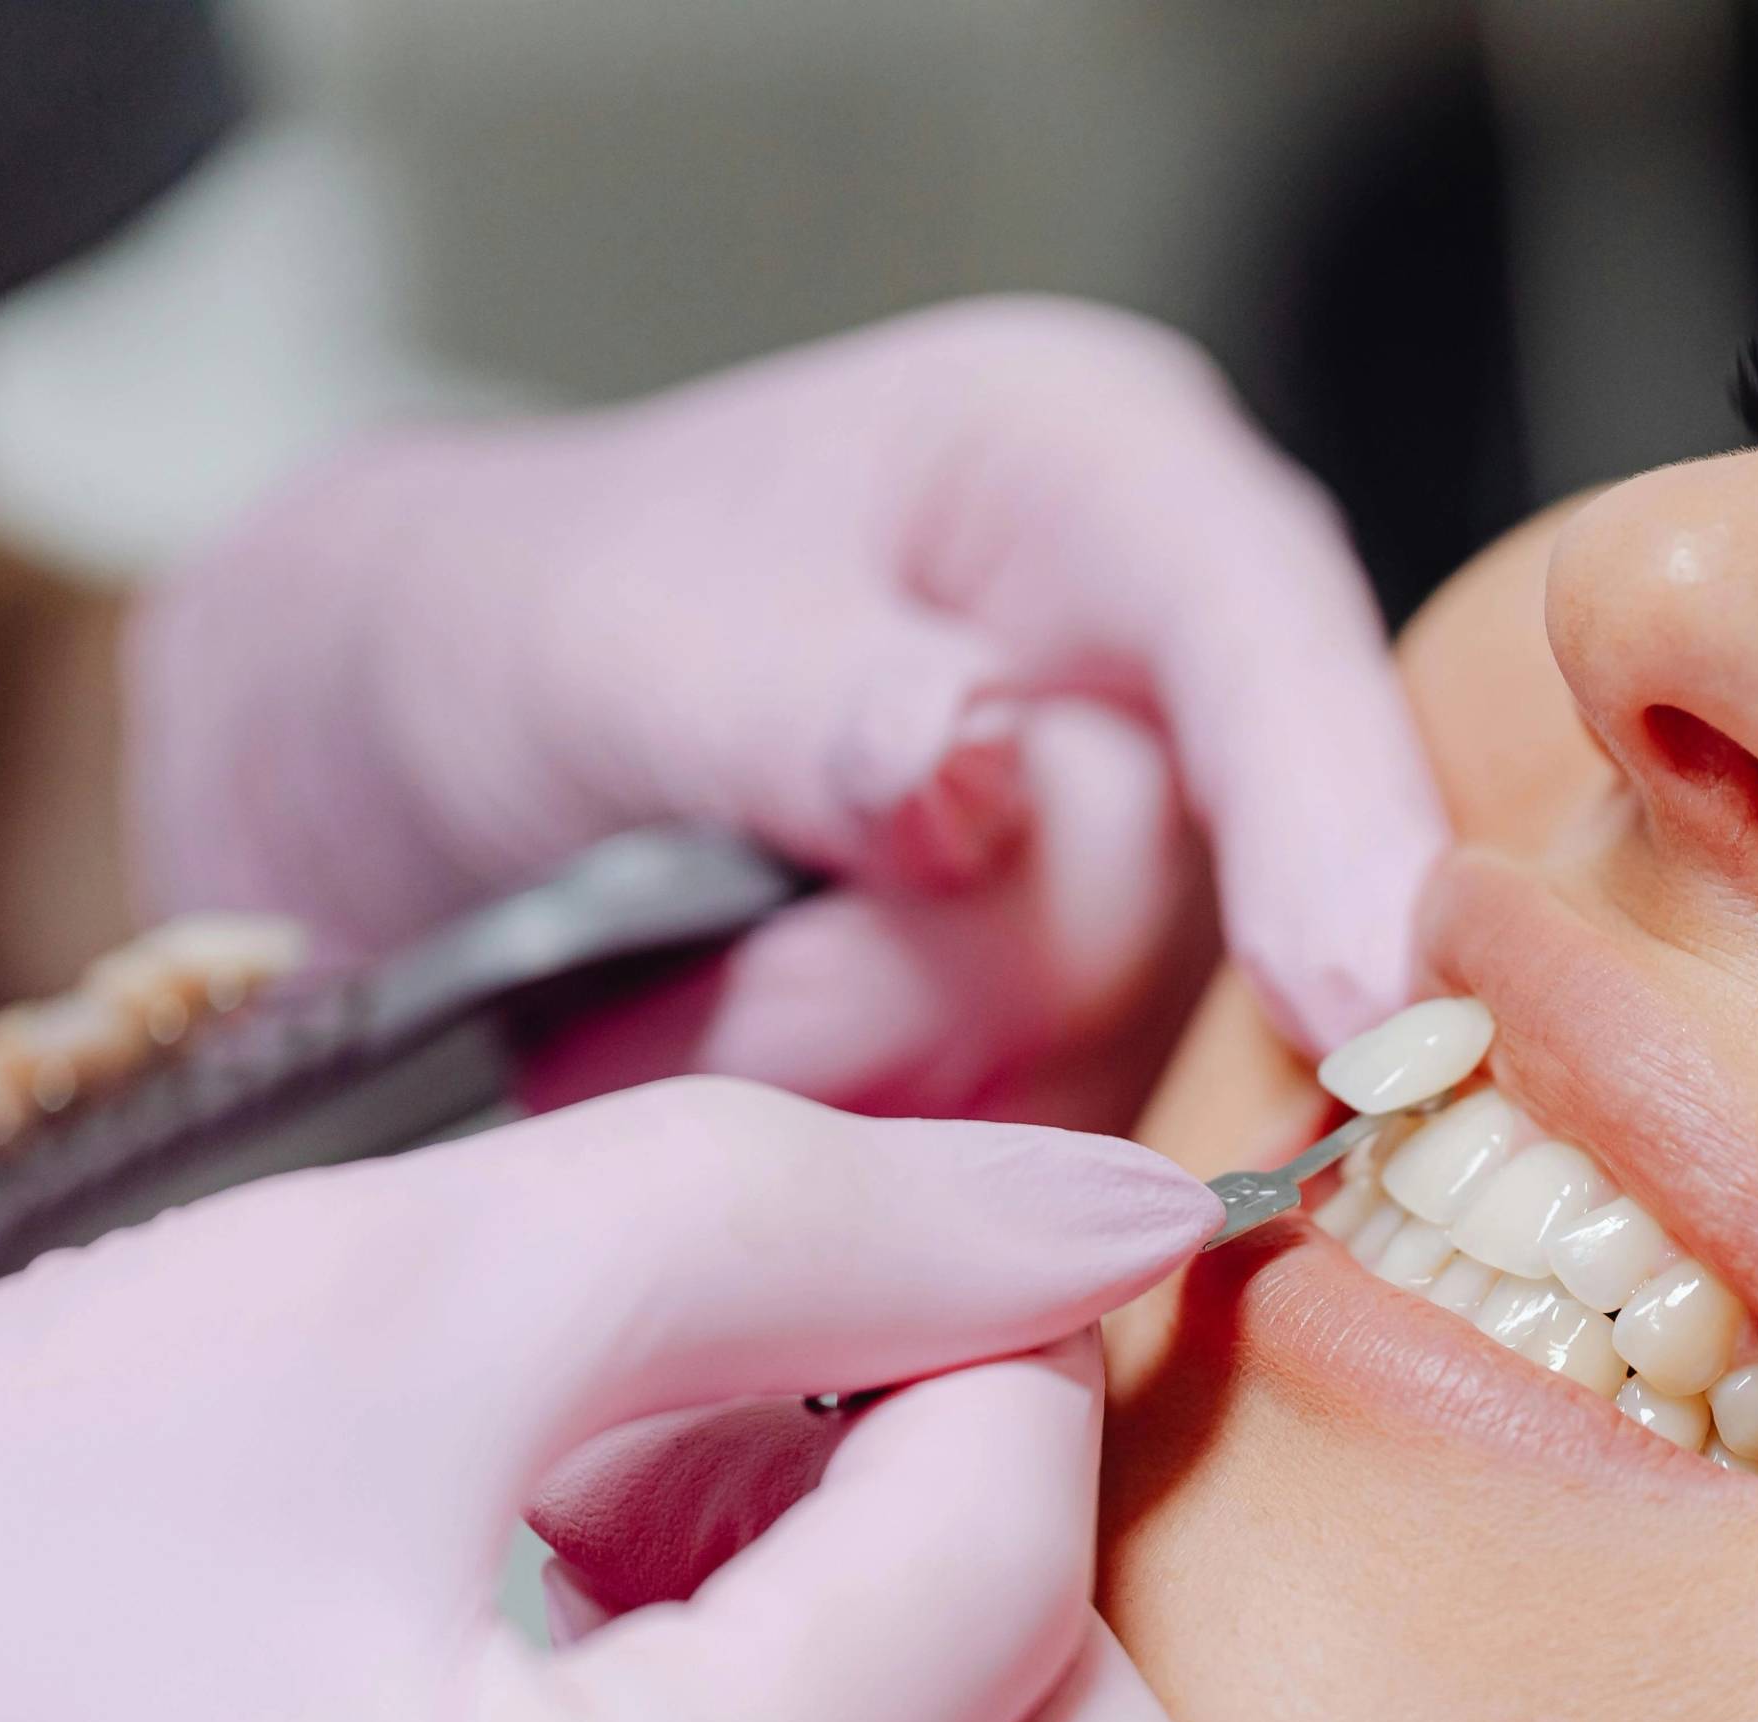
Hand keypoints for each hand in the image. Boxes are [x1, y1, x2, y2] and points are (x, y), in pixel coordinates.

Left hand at [131, 297, 1451, 1099]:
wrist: (402, 793)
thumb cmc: (511, 636)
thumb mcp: (601, 627)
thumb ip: (796, 698)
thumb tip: (974, 762)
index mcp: (1097, 489)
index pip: (1269, 633)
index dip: (1332, 815)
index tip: (1355, 997)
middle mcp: (1166, 697)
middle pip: (1173, 915)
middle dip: (916, 992)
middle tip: (691, 973)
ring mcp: (1141, 907)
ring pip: (1096, 1086)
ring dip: (862, 1097)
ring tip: (671, 1004)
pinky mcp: (1085, 1074)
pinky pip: (1033, 1197)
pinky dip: (867, 1175)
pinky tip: (744, 1080)